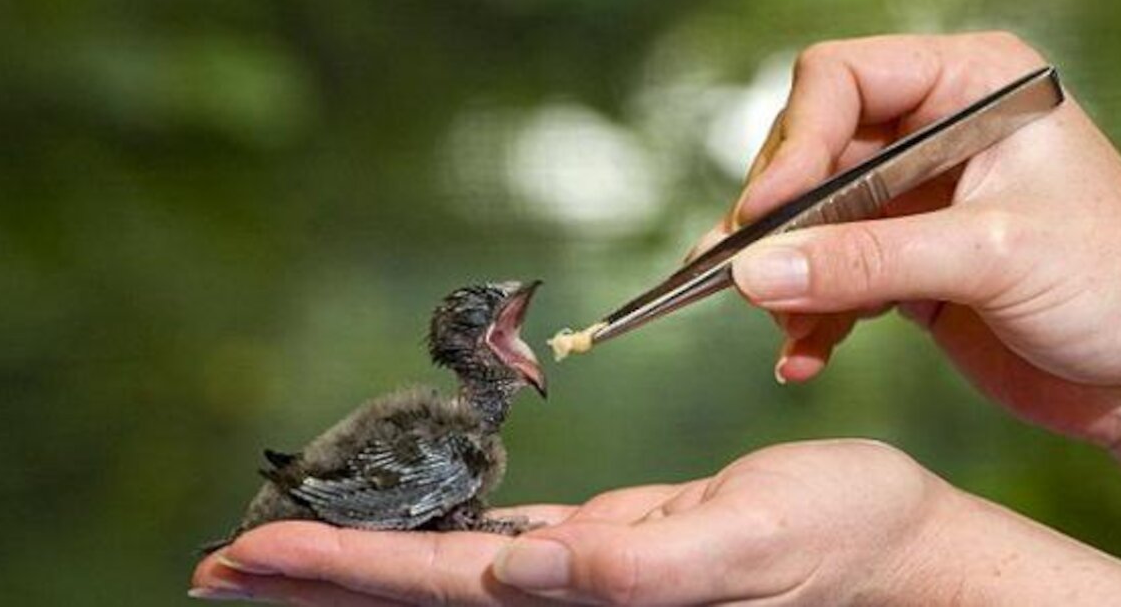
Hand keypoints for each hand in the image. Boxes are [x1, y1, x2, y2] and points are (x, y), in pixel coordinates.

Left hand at [191, 440, 1120, 605]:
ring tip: (283, 546)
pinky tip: (411, 523)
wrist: (901, 551)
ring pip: (450, 570)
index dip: (339, 570)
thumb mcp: (754, 537)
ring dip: (364, 557)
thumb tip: (530, 568)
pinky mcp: (617, 549)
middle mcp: (578, 597)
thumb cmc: (847, 541)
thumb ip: (644, 562)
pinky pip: (508, 545)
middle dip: (318, 577)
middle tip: (219, 564)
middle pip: (421, 590)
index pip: (441, 588)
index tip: (246, 553)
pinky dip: (444, 533)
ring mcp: (593, 579)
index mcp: (600, 595)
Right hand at [699, 32, 1120, 602]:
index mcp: (972, 87)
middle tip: (745, 276)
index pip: (842, 80)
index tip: (765, 216)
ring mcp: (917, 203)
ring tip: (776, 328)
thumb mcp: (994, 257)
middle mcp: (935, 134)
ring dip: (783, 277)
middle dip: (778, 220)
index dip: (794, 143)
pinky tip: (802, 356)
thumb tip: (756, 271)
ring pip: (809, 221)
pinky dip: (808, 318)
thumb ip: (868, 261)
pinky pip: (829, 279)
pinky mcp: (906, 266)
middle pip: (812, 151)